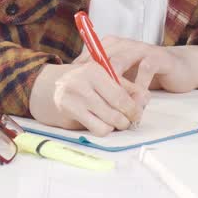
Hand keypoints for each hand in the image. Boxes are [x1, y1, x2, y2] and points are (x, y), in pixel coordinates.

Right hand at [28, 62, 150, 136]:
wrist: (52, 87)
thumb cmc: (85, 84)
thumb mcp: (105, 79)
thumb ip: (127, 87)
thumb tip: (145, 99)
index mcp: (97, 69)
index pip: (123, 94)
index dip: (134, 108)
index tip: (137, 114)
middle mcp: (84, 80)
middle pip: (118, 108)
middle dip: (128, 118)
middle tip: (128, 121)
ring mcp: (74, 96)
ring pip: (109, 121)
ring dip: (116, 125)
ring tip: (115, 121)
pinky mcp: (68, 110)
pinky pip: (97, 129)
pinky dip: (104, 129)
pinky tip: (101, 123)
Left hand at [76, 36, 197, 92]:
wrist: (181, 68)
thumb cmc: (149, 73)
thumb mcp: (125, 74)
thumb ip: (108, 78)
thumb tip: (82, 89)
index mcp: (115, 45)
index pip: (91, 53)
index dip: (81, 68)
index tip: (73, 85)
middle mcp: (126, 44)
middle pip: (103, 56)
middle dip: (93, 76)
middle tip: (87, 94)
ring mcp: (142, 49)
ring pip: (121, 61)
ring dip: (115, 83)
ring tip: (110, 101)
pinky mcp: (158, 57)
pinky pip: (145, 68)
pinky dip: (139, 85)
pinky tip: (137, 100)